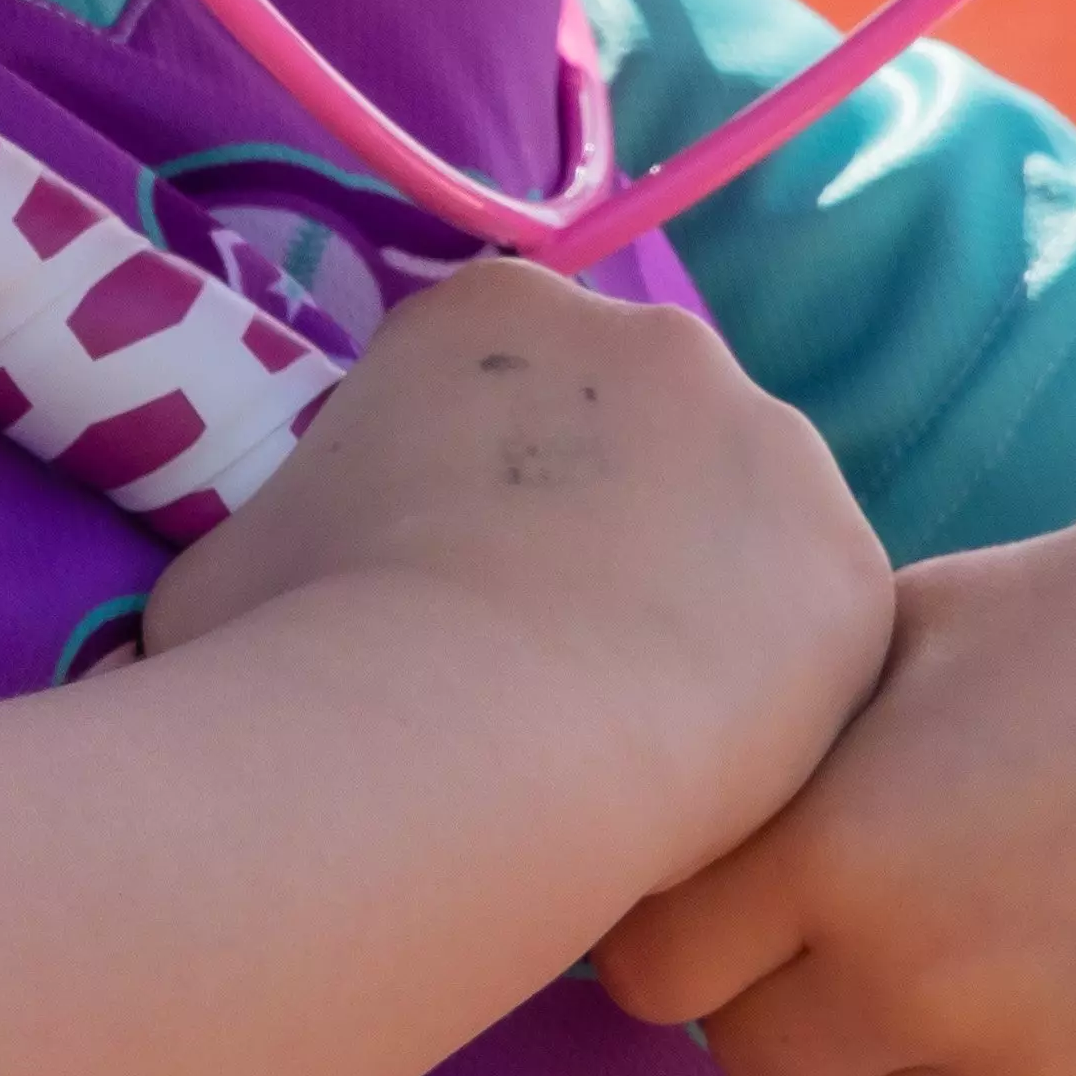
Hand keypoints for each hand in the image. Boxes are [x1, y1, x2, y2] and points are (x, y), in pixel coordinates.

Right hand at [141, 259, 891, 867]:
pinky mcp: (850, 563)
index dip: (462, 496)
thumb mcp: (225, 563)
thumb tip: (267, 595)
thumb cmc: (304, 644)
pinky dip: (759, 692)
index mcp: (488, 309)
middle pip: (629, 437)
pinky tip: (691, 766)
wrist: (457, 740)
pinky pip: (803, 629)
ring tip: (613, 726)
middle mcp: (648, 335)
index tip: (433, 591)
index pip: (492, 385)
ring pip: (730, 526)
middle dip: (592, 532)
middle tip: (529, 665)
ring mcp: (769, 440)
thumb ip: (278, 539)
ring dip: (685, 600)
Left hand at [592, 415, 1075, 1075]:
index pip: (651, 968)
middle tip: (896, 901)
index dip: (695, 919)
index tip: (757, 874)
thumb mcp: (886, 642)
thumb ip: (748, 759)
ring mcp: (1056, 1069)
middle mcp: (931, 971)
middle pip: (755, 1060)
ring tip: (996, 947)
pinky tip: (1054, 1044)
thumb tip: (573, 850)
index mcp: (834, 839)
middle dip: (798, 990)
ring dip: (904, 1070)